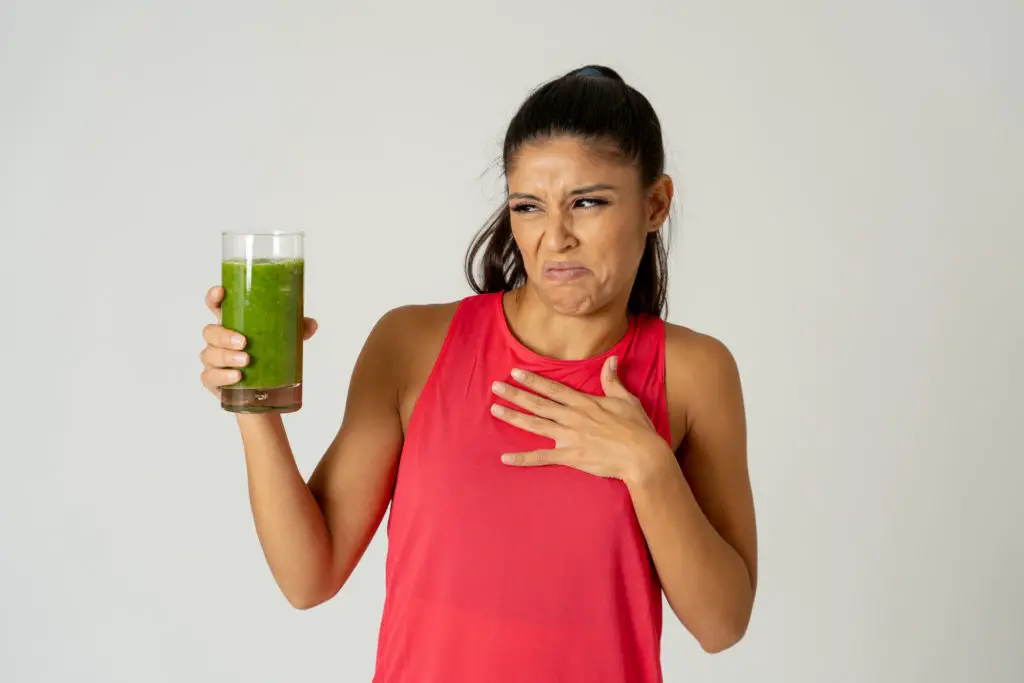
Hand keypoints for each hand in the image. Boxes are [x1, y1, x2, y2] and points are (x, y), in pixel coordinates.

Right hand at [198, 285, 318, 397]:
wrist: (266, 388)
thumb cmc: (269, 354)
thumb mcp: (286, 338)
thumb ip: (298, 329)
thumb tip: (312, 325)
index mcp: (232, 323)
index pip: (216, 305)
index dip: (214, 297)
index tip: (221, 291)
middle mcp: (217, 339)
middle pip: (210, 331)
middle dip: (224, 336)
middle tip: (244, 342)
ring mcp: (213, 359)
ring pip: (209, 354)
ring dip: (226, 357)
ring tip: (246, 361)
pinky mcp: (213, 379)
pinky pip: (210, 377)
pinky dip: (223, 376)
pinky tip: (237, 377)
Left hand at [489, 356, 672, 481]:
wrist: (642, 456)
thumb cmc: (637, 428)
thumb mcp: (626, 399)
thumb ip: (613, 381)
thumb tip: (611, 359)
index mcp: (584, 403)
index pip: (553, 389)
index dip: (533, 380)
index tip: (516, 372)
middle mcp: (572, 417)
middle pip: (538, 404)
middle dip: (515, 394)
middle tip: (496, 387)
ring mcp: (569, 437)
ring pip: (536, 425)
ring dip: (514, 417)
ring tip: (495, 410)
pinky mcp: (570, 456)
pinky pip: (542, 458)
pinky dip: (522, 459)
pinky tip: (505, 458)